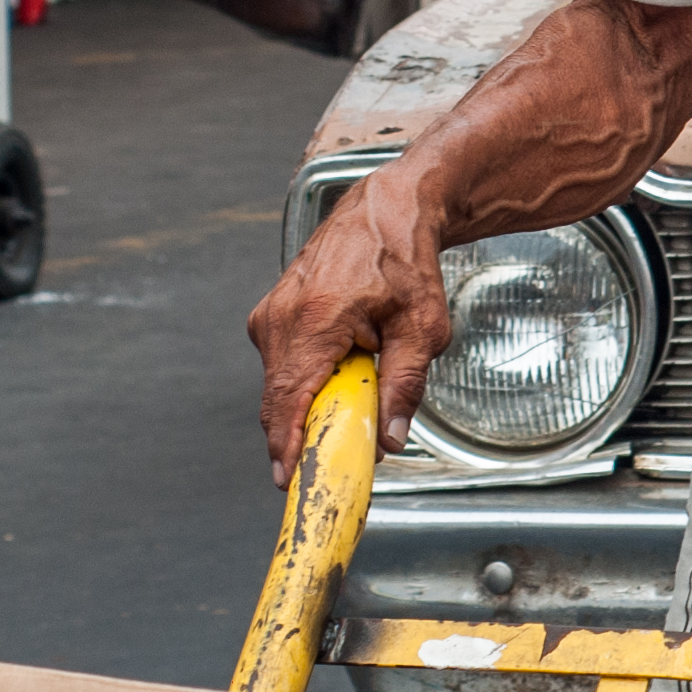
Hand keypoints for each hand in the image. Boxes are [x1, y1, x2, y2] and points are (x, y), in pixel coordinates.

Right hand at [248, 166, 458, 484]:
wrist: (386, 210)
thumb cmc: (404, 260)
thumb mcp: (421, 327)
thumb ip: (404, 385)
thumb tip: (389, 437)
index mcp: (314, 320)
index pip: (288, 400)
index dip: (287, 447)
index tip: (292, 481)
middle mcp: (281, 317)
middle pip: (280, 400)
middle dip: (306, 434)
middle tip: (342, 456)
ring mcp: (271, 314)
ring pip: (280, 385)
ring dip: (310, 405)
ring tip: (353, 398)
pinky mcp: (272, 314)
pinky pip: (281, 365)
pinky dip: (305, 383)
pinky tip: (339, 377)